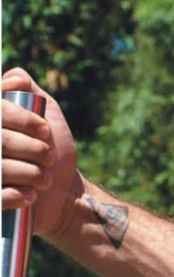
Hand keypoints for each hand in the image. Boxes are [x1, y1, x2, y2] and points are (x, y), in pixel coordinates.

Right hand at [1, 68, 79, 236]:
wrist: (64, 193)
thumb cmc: (53, 149)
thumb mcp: (46, 112)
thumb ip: (28, 87)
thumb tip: (13, 80)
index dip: (21, 120)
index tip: (46, 132)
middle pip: (0, 140)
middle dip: (32, 149)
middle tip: (50, 157)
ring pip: (0, 169)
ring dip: (30, 174)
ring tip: (46, 179)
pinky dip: (16, 197)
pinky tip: (30, 196)